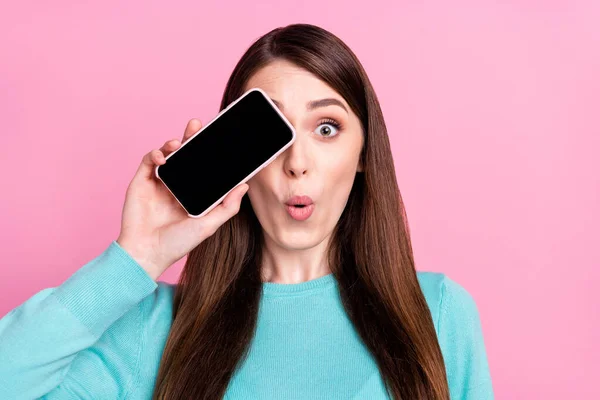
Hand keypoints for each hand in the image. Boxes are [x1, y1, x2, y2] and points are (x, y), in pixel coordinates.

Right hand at [116, 119, 248, 279]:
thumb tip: (245, 185)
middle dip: (192, 138)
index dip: (210, 152)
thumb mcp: (209, 225)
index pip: (204, 167)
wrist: (147, 253)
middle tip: (197, 125)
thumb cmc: (178, 243)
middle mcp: (177, 185)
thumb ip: (228, 207)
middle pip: (186, 155)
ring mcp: (159, 182)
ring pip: (168, 154)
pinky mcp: (142, 182)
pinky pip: (149, 161)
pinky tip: (163, 157)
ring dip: (174, 143)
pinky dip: (155, 154)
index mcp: (194, 193)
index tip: (222, 139)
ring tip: (179, 143)